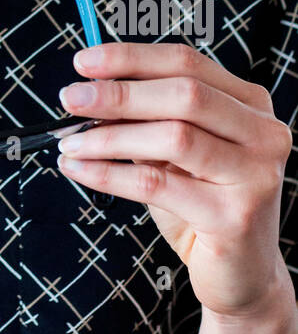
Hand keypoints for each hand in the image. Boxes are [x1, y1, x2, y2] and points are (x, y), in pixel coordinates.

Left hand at [56, 42, 294, 318]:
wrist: (241, 275)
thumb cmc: (202, 204)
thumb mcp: (175, 152)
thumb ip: (146, 117)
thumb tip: (88, 90)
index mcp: (249, 104)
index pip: (187, 62)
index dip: (131, 58)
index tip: (84, 62)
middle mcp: (263, 133)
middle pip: (184, 94)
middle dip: (119, 93)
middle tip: (70, 98)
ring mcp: (255, 174)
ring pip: (173, 137)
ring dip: (109, 137)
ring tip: (70, 141)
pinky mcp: (234, 216)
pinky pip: (158, 185)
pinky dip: (109, 174)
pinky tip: (80, 169)